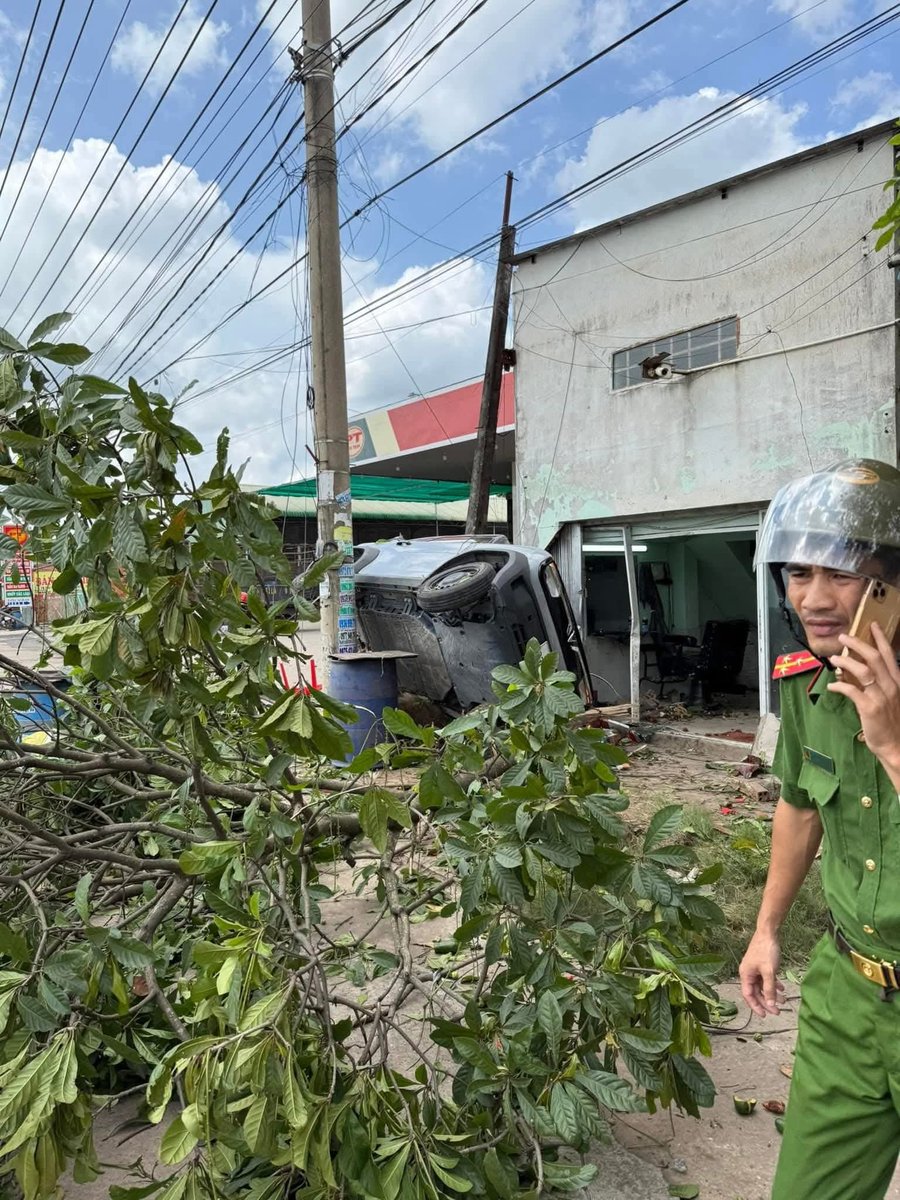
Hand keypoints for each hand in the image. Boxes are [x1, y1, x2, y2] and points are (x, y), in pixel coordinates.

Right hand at [739, 930, 784, 1016]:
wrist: (768, 932)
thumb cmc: (766, 951)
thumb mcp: (769, 971)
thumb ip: (769, 989)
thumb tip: (770, 1005)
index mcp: (746, 975)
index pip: (748, 995)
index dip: (756, 1007)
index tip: (765, 1016)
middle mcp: (748, 973)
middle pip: (756, 992)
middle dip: (767, 1002)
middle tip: (778, 1011)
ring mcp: (755, 969)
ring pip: (763, 986)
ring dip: (772, 994)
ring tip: (784, 1001)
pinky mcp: (762, 965)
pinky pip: (766, 979)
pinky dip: (774, 985)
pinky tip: (782, 988)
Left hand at [827, 622, 899, 780]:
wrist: (897, 746)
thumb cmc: (892, 723)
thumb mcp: (891, 700)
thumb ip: (879, 685)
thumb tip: (859, 672)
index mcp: (898, 682)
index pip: (888, 655)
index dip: (879, 638)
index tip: (871, 625)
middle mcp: (891, 686)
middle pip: (873, 658)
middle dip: (857, 644)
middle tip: (843, 637)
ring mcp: (881, 696)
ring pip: (862, 671)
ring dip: (846, 662)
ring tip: (834, 658)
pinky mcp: (869, 708)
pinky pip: (851, 691)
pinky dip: (839, 686)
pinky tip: (832, 686)